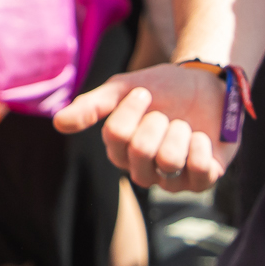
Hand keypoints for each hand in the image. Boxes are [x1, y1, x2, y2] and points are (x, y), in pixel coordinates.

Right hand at [54, 63, 237, 193]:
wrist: (206, 84)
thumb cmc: (161, 88)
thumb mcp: (123, 88)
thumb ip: (91, 106)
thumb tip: (58, 124)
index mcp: (120, 151)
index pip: (116, 135)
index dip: (132, 109)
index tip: (144, 93)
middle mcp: (144, 171)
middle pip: (141, 151)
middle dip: (156, 121)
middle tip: (166, 114)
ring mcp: (173, 179)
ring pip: (170, 161)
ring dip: (181, 132)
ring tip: (184, 126)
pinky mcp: (203, 181)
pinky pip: (201, 171)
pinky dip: (202, 146)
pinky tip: (201, 137)